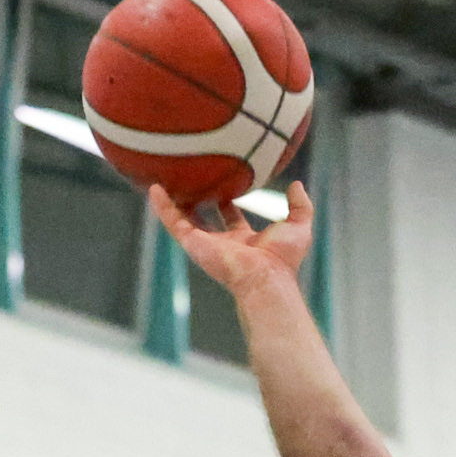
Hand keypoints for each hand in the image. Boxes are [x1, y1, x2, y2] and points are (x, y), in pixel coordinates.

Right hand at [146, 173, 313, 297]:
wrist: (265, 277)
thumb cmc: (283, 260)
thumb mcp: (299, 226)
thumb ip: (301, 206)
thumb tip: (297, 185)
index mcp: (245, 240)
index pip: (233, 217)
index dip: (228, 201)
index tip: (223, 184)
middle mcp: (223, 243)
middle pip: (205, 218)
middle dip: (198, 201)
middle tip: (190, 181)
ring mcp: (206, 244)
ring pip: (184, 219)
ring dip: (174, 202)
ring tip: (163, 180)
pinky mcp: (194, 244)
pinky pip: (174, 222)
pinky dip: (162, 207)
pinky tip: (154, 189)